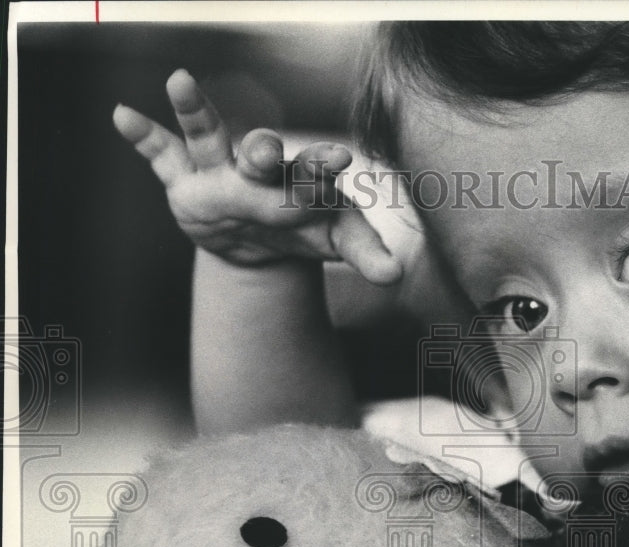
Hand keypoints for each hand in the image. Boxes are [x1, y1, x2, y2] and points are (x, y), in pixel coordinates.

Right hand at [112, 69, 400, 282]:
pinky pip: (162, 155)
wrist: (268, 237)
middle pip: (259, 155)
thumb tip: (396, 274)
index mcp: (300, 182)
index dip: (322, 166)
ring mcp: (219, 172)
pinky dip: (143, 137)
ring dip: (195, 111)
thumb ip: (366, 253)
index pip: (312, 175)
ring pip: (208, 137)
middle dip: (262, 151)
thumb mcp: (337, 241)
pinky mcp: (186, 181)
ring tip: (178, 79)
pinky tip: (122, 115)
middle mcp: (258, 171)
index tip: (339, 158)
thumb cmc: (310, 228)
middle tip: (268, 149)